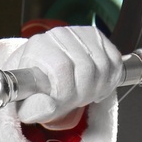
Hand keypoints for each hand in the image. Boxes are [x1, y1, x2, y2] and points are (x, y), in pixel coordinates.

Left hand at [7, 25, 123, 127]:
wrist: (43, 69)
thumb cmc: (35, 87)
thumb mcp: (27, 104)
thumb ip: (33, 109)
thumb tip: (49, 106)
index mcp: (37, 47)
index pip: (62, 68)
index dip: (68, 92)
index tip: (64, 103)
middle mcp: (58, 35)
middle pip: (86, 68)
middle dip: (84, 93)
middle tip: (76, 101)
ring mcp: (78, 33)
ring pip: (103, 66)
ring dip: (98, 88)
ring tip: (84, 94)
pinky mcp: (96, 36)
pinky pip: (114, 60)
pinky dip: (110, 79)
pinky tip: (96, 84)